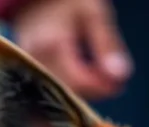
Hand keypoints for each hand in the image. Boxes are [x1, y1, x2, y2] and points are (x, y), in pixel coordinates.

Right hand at [14, 0, 131, 100]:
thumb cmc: (67, 1)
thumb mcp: (93, 15)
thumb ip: (107, 45)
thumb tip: (120, 77)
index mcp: (52, 45)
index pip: (80, 82)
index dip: (103, 88)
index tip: (120, 84)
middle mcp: (36, 59)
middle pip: (70, 93)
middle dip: (94, 92)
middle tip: (113, 82)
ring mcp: (29, 67)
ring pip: (60, 95)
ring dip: (83, 92)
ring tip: (100, 78)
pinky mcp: (28, 72)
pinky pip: (52, 89)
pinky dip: (70, 89)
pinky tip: (83, 79)